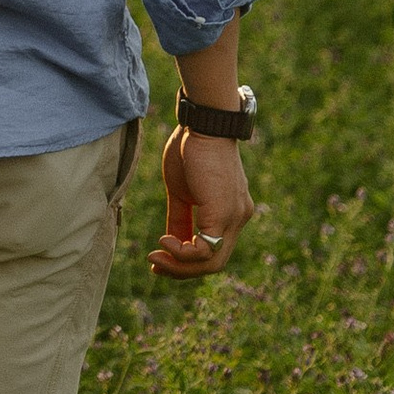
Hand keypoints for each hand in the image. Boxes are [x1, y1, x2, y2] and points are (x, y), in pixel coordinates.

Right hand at [147, 124, 253, 280]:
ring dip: (180, 265)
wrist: (204, 123)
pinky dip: (182, 252)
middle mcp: (238, 219)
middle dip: (181, 270)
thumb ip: (180, 218)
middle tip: (155, 264)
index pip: (212, 252)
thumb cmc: (191, 149)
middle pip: (214, 264)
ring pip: (212, 263)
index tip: (158, 259)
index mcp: (230, 213)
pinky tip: (164, 240)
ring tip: (157, 255)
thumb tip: (170, 242)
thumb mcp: (181, 191)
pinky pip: (206, 250)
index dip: (185, 263)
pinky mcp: (223, 214)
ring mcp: (234, 218)